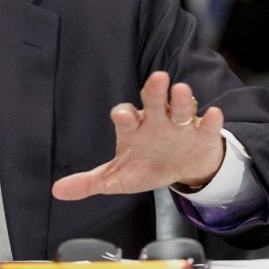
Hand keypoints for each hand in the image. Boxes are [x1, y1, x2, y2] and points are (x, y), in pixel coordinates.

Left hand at [52, 71, 224, 199]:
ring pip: (180, 107)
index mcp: (134, 128)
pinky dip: (210, 120)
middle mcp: (156, 120)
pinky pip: (207, 124)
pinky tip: (211, 114)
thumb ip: (90, 182)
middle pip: (153, 101)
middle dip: (154, 90)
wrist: (183, 169)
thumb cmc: (146, 165)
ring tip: (181, 89)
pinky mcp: (202, 134)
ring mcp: (180, 125)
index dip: (123, 115)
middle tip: (157, 78)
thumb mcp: (118, 178)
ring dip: (181, 99)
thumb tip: (57, 190)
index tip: (122, 115)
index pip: (126, 116)